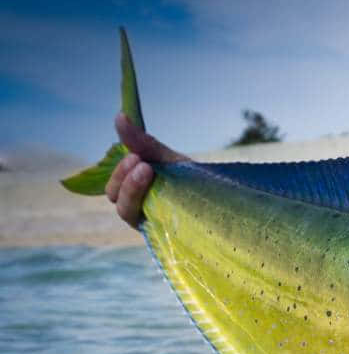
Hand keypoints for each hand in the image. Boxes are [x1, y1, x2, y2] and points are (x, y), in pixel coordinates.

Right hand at [106, 113, 185, 227]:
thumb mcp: (172, 161)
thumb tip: (119, 116)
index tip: (135, 155)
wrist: (228, 204)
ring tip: (149, 172)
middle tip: (143, 163)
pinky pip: (152, 228)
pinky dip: (155, 212)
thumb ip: (145, 144)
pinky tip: (167, 199)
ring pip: (127, 213)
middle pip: (117, 200)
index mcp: (136, 194)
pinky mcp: (166, 237)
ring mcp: (152, 225)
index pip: (115, 187)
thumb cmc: (196, 182)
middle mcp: (140, 211)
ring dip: (132, 191)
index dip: (119, 172)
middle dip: (124, 180)